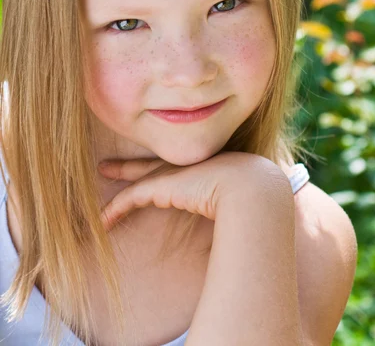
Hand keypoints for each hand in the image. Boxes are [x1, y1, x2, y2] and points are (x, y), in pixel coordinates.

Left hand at [97, 151, 288, 231]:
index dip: (161, 169)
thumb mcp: (239, 201)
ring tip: (101, 174)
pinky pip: (131, 197)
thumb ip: (231, 208)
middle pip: (152, 164)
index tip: (148, 171)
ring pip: (138, 176)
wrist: (253, 189)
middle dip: (130, 165)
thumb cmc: (254, 199)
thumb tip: (238, 228)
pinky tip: (103, 221)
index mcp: (207, 168)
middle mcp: (188, 166)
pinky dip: (116, 208)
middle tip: (108, 165)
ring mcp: (174, 173)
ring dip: (119, 176)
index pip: (177, 168)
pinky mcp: (161, 186)